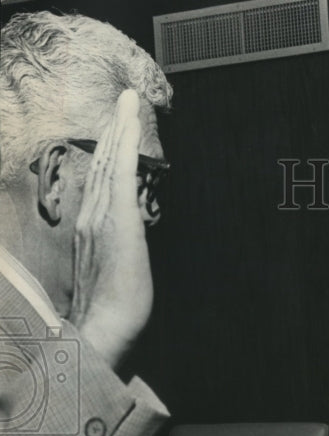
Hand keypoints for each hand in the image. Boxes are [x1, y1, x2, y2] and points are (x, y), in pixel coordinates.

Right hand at [69, 89, 151, 369]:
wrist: (105, 333)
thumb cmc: (109, 316)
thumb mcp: (112, 279)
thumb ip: (111, 259)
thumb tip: (120, 254)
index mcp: (88, 230)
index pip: (100, 183)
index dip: (108, 153)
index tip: (117, 129)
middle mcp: (90, 218)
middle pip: (102, 164)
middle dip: (114, 131)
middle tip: (124, 101)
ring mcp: (101, 218)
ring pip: (110, 162)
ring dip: (120, 128)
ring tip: (128, 101)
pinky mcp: (118, 221)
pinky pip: (121, 175)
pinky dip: (125, 146)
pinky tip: (131, 124)